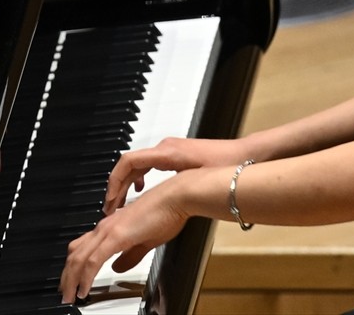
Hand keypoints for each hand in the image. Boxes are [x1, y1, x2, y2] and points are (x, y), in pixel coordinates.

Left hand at [59, 174, 189, 303]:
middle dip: (67, 276)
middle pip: (75, 253)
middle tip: (65, 293)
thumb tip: (117, 268)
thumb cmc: (166, 213)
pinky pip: (93, 261)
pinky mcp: (116, 235)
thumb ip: (130, 256)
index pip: (83, 247)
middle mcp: (105, 226)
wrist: (176, 198)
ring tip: (69, 296)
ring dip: (71, 279)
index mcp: (112, 226)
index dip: (74, 266)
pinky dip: (85, 277)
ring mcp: (108, 229)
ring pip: (79, 258)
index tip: (73, 281)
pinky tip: (84, 289)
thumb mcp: (146, 240)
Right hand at [103, 137, 244, 215]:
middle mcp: (165, 147)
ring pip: (137, 163)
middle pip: (129, 163)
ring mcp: (169, 149)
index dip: (114, 181)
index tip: (110, 199)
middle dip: (117, 185)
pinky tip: (142, 189)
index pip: (128, 162)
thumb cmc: (224, 164)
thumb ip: (173, 186)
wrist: (244, 155)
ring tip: (121, 201)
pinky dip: (139, 176)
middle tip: (110, 206)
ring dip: (126, 181)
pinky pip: (148, 163)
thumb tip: (152, 197)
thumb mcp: (195, 179)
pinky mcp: (175, 154)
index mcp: (166, 153)